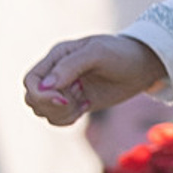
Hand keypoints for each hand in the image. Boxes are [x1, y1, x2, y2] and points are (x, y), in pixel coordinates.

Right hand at [24, 35, 166, 126]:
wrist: (142, 67)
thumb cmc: (121, 54)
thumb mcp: (98, 53)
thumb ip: (70, 66)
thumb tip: (46, 86)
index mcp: (56, 57)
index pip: (30, 81)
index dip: (41, 95)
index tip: (63, 98)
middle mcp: (56, 73)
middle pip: (32, 99)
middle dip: (53, 106)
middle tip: (79, 97)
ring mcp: (64, 89)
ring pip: (43, 112)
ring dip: (62, 113)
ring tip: (83, 101)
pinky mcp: (74, 103)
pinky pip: (57, 119)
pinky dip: (67, 119)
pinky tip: (86, 106)